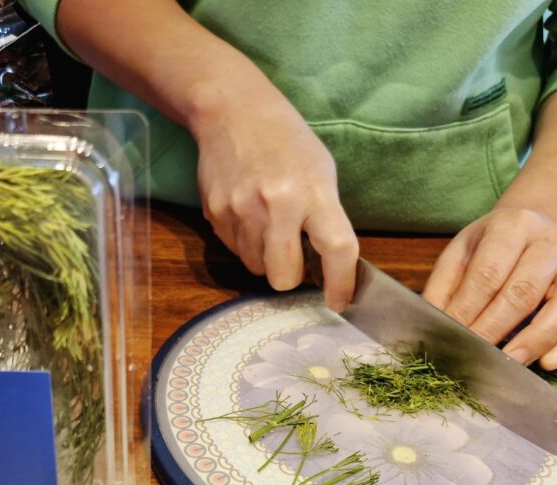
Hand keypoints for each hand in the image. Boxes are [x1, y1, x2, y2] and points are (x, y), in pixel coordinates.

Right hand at [192, 93, 357, 310]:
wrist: (233, 111)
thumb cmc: (287, 142)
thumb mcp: (321, 171)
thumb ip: (325, 217)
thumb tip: (325, 267)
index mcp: (313, 192)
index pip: (337, 249)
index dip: (340, 284)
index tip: (338, 301)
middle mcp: (277, 204)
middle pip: (284, 278)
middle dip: (290, 276)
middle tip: (292, 255)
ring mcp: (241, 211)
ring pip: (256, 269)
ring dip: (265, 258)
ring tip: (267, 224)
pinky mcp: (216, 214)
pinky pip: (235, 251)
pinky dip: (245, 243)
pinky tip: (247, 213)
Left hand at [422, 206, 556, 368]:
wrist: (537, 225)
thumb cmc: (493, 245)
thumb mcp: (462, 252)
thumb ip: (444, 287)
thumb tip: (431, 324)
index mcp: (511, 226)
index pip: (488, 274)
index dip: (469, 310)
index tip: (452, 337)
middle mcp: (550, 240)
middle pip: (523, 292)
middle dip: (495, 329)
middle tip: (474, 356)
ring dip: (534, 341)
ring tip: (509, 363)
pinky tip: (546, 363)